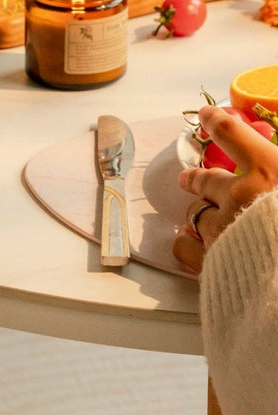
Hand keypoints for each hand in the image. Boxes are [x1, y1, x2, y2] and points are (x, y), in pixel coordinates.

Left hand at [172, 104, 277, 273]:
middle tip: (186, 179)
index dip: (216, 122)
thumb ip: (275, 167)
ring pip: (195, 213)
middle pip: (207, 180)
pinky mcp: (211, 258)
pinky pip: (184, 245)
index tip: (205, 117)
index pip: (233, 133)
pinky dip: (186, 241)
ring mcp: (222, 227)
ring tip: (193, 215)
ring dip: (196, 212)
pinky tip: (187, 239)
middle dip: (195, 179)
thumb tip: (265, 156)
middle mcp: (240, 194)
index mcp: (267, 170)